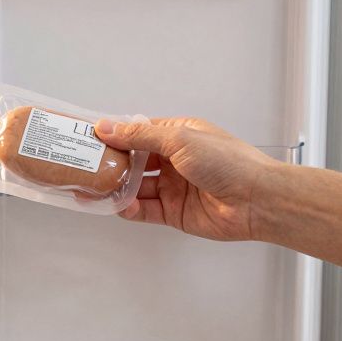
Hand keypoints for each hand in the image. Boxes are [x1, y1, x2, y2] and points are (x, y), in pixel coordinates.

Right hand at [94, 118, 281, 240]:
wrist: (256, 200)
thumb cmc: (227, 161)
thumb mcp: (180, 139)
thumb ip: (140, 135)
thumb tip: (108, 127)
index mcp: (178, 135)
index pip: (138, 132)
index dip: (114, 135)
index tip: (89, 138)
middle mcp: (175, 160)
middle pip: (134, 161)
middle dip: (111, 164)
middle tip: (85, 166)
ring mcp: (174, 187)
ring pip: (136, 187)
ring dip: (117, 188)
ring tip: (95, 188)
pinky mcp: (174, 213)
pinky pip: (145, 210)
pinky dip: (130, 209)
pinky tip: (121, 206)